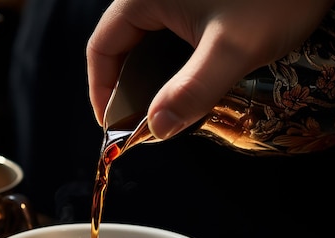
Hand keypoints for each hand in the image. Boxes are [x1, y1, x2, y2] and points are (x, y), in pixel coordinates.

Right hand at [86, 0, 334, 139]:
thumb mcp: (233, 47)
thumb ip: (193, 90)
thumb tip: (157, 128)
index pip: (101, 47)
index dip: (101, 90)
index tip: (113, 125)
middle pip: (122, 48)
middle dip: (127, 89)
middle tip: (140, 125)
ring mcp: (176, 1)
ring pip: (147, 46)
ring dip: (151, 81)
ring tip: (164, 111)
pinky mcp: (198, 6)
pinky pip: (171, 41)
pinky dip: (173, 68)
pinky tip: (189, 86)